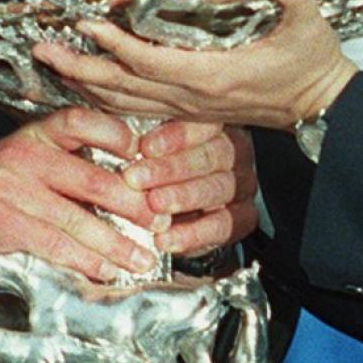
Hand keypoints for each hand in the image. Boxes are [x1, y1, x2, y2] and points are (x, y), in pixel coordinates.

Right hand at [0, 108, 253, 287]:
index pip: (81, 121)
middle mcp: (21, 154)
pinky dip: (84, 260)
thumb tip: (133, 185)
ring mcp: (8, 187)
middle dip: (134, 206)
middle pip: (91, 178)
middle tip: (160, 223)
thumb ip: (69, 167)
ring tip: (141, 258)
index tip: (147, 158)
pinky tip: (104, 269)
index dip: (118, 136)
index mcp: (34, 135)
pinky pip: (53, 243)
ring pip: (77, 218)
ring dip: (115, 244)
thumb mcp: (27, 166)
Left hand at [37, 0, 356, 129]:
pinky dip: (106, 98)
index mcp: (215, 76)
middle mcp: (194, 97)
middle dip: (80, 68)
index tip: (88, 23)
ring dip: (84, 84)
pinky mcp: (190, 111)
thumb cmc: (311, 64)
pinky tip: (86, 86)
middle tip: (43, 50)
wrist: (319, 107)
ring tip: (52, 65)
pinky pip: (137, 108)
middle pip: (124, 87)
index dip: (117, 44)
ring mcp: (189, 108)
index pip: (153, 60)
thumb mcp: (309, 23)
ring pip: (125, 102)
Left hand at [129, 121, 259, 252]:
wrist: (177, 214)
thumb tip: (119, 134)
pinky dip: (193, 234)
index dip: (176, 136)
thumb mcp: (151, 148)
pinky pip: (223, 226)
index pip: (204, 124)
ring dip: (182, 198)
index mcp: (215, 125)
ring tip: (153, 206)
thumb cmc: (158, 169)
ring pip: (218, 188)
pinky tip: (165, 239)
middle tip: (136, 179)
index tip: (145, 147)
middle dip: (170, 169)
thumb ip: (144, 140)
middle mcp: (235, 152)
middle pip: (210, 156)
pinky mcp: (244, 218)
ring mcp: (243, 185)